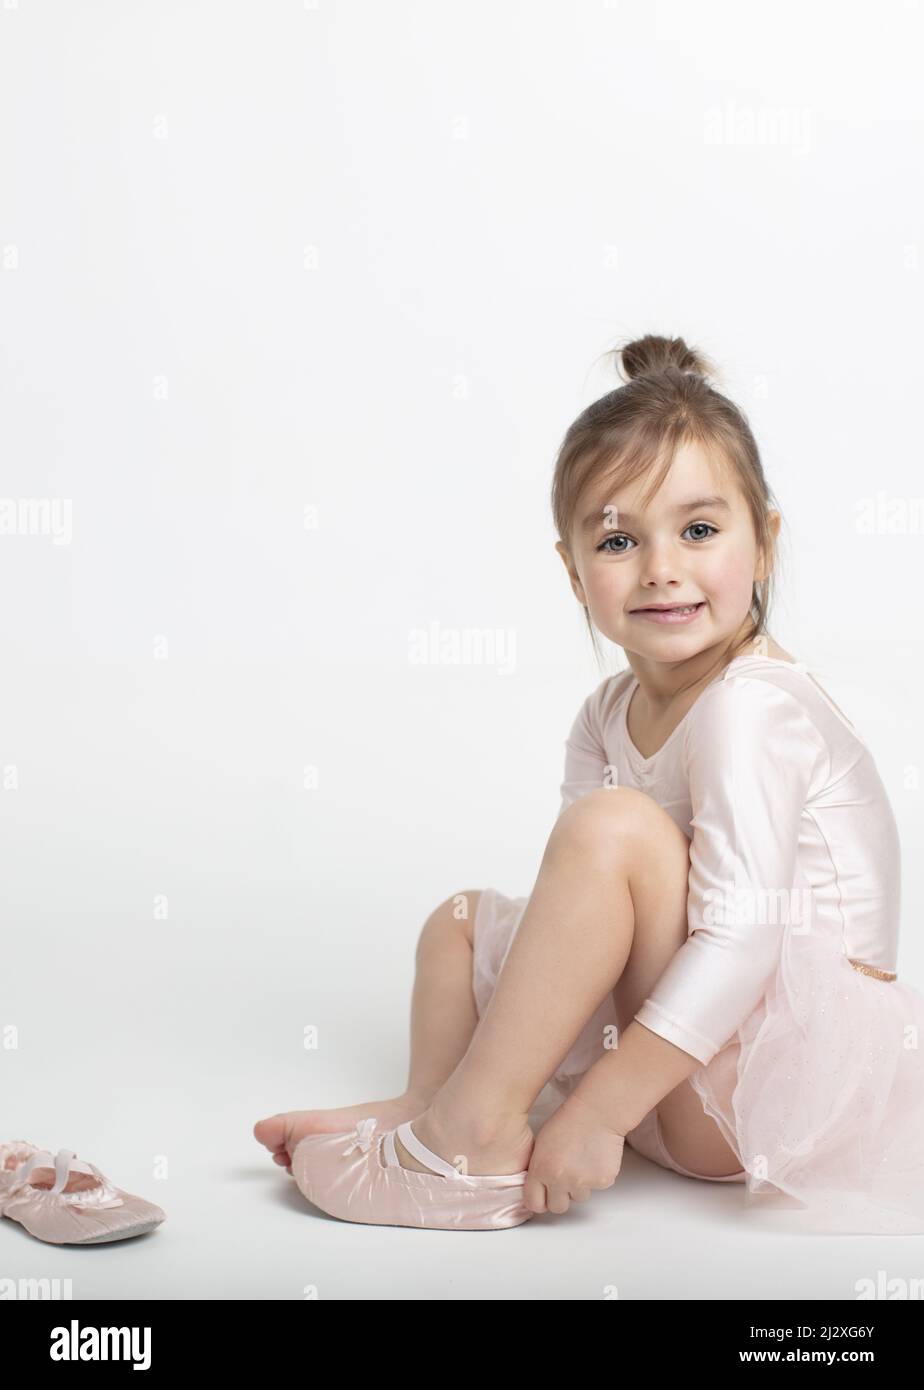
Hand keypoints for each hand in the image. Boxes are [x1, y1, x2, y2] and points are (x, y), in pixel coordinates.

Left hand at [523, 1092, 625, 1214]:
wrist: (596, 1113)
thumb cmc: (568, 1122)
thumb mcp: (541, 1145)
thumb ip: (538, 1169)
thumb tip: (539, 1188)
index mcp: (540, 1170)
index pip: (534, 1203)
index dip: (540, 1200)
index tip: (545, 1196)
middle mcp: (560, 1180)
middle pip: (558, 1207)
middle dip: (561, 1197)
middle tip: (566, 1179)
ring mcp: (582, 1183)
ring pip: (579, 1197)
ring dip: (580, 1185)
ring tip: (582, 1160)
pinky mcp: (601, 1181)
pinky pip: (597, 1187)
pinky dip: (597, 1176)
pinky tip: (595, 1158)